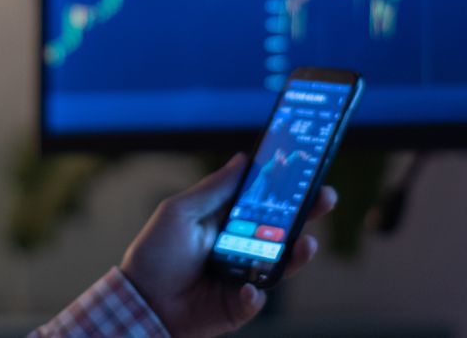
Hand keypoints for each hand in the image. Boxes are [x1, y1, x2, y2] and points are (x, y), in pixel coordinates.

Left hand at [118, 153, 338, 337]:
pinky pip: (255, 300)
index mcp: (228, 223)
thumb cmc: (154, 254)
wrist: (140, 301)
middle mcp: (241, 248)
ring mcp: (242, 278)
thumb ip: (214, 189)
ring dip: (297, 256)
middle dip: (307, 215)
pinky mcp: (238, 307)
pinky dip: (254, 296)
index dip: (287, 189)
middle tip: (326, 199)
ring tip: (307, 245)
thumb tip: (243, 159)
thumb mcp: (180, 212)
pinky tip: (248, 290)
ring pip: (280, 266)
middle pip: (283, 231)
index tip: (308, 172)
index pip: (265, 203)